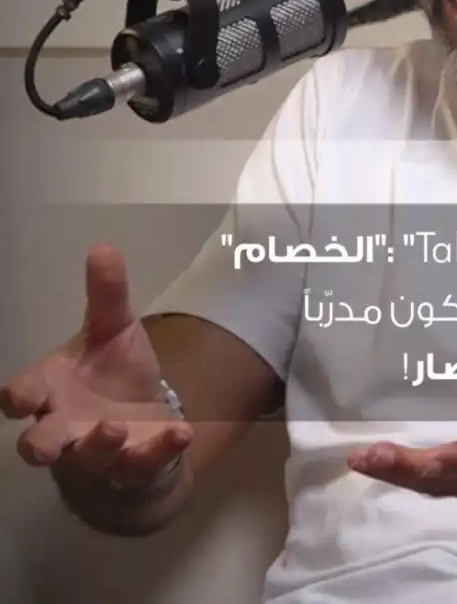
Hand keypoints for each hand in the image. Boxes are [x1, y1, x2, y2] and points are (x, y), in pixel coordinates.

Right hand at [0, 244, 192, 488]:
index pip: (21, 395)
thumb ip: (107, 295)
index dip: (18, 398)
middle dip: (41, 444)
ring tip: (114, 426)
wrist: (141, 414)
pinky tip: (183, 433)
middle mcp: (66, 426)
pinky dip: (162, 449)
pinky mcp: (134, 465)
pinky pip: (145, 463)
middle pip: (41, 443)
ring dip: (100, 444)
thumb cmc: (112, 370)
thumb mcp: (113, 327)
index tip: (22, 399)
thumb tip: (103, 247)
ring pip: (91, 457)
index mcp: (52, 389)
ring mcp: (99, 451)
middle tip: (46, 444)